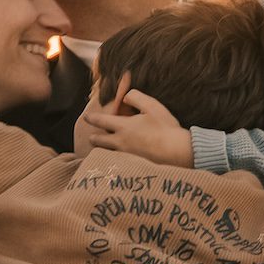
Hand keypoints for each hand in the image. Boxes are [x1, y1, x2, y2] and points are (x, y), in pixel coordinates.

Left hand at [77, 74, 193, 166]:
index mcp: (123, 127)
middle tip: (92, 137)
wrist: (177, 152)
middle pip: (99, 141)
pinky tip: (118, 162)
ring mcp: (126, 156)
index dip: (92, 118)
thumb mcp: (152, 105)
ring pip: (107, 153)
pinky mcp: (133, 167)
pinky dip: (114, 161)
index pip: (101, 120)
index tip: (86, 117)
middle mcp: (120, 143)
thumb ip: (135, 97)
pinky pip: (117, 163)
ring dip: (103, 150)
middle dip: (94, 138)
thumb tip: (125, 97)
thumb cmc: (165, 127)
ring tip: (104, 150)